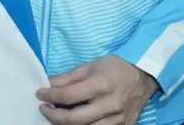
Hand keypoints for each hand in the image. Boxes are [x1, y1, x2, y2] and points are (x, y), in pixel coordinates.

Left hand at [35, 56, 157, 124]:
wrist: (144, 75)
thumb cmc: (115, 67)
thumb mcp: (90, 66)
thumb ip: (68, 77)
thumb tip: (48, 84)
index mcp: (101, 85)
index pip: (68, 96)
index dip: (50, 96)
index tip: (39, 94)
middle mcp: (110, 105)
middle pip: (75, 119)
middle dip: (54, 116)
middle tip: (44, 109)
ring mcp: (119, 119)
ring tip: (57, 116)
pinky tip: (75, 122)